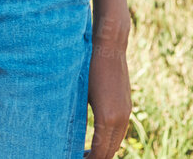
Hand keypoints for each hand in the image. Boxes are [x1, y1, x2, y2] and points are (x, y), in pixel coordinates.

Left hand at [85, 11, 131, 156]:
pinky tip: (95, 137)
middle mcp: (120, 118)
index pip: (100, 153)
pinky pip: (119, 131)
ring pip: (116, 142)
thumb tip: (67, 134)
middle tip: (77, 158)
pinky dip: (108, 139)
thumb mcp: (79, 92)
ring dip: (103, 150)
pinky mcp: (126, 105)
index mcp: (107, 118)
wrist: (110, 45)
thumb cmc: (89, 65)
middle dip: (96, 158)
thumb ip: (77, 115)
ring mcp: (126, 112)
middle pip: (110, 152)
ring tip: (85, 152)